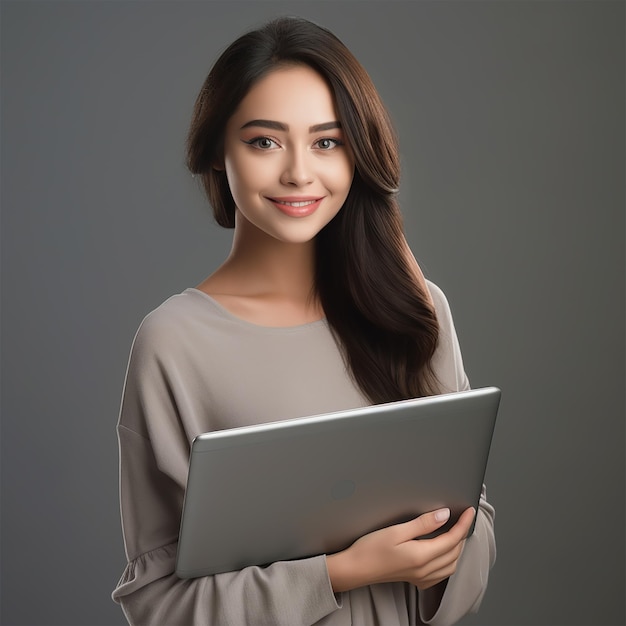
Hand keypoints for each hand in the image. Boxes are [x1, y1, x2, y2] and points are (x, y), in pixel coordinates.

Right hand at [326, 506, 474, 591]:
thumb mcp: (396, 530)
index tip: (470, 511)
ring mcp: (420, 577)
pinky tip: (443, 552)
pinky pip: (441, 574)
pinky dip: (449, 562)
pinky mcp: (415, 580)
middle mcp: (425, 570)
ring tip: (456, 531)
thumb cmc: (370, 548)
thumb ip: (423, 523)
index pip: (452, 539)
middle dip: (462, 534)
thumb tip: (444, 515)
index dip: (463, 524)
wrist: (355, 568)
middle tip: (463, 518)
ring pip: (451, 565)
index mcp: (422, 556)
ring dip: (457, 548)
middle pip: (455, 552)